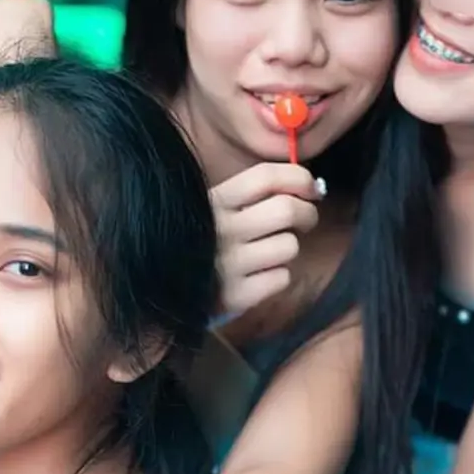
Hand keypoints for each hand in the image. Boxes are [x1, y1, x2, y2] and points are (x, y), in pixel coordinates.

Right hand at [213, 163, 323, 316]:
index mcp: (215, 200)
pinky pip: (281, 278)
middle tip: (304, 221)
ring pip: (289, 246)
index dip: (299, 178)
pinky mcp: (235, 296)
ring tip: (268, 253)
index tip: (312, 189)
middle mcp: (221, 229)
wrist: (161, 293)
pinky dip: (277, 276)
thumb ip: (251, 195)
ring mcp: (228, 264)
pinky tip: (258, 276)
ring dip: (287, 248)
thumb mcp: (211, 209)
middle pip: (286, 210)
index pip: (266, 177)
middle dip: (307, 214)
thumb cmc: (200, 243)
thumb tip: (312, 186)